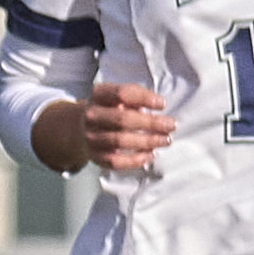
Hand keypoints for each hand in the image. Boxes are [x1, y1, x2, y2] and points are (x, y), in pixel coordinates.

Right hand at [35, 82, 172, 175]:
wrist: (82, 126)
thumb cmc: (112, 109)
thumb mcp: (121, 96)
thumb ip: (137, 96)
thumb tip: (159, 103)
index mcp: (99, 95)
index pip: (121, 93)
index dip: (144, 98)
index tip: (163, 104)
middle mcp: (91, 115)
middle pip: (122, 119)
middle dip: (151, 123)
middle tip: (171, 125)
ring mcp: (90, 136)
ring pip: (119, 141)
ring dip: (147, 141)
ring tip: (166, 140)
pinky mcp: (94, 155)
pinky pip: (115, 161)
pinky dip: (135, 160)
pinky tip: (150, 155)